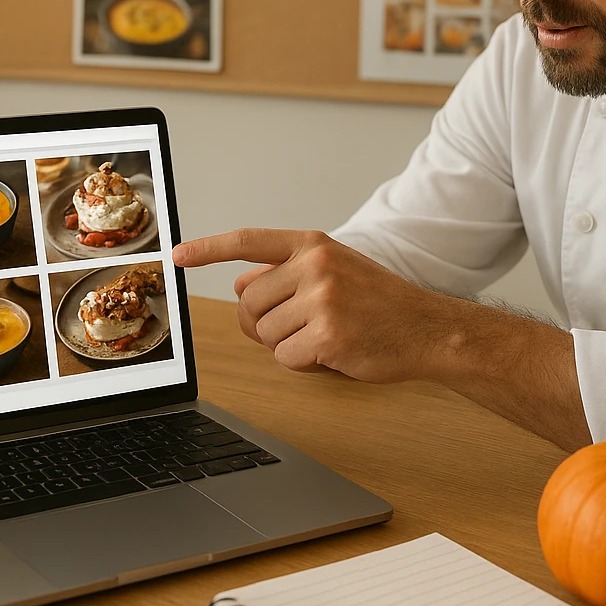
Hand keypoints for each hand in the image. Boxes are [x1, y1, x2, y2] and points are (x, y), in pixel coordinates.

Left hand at [173, 228, 447, 383]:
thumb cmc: (378, 303)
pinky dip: (303, 364)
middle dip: (266, 322)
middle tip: (302, 325)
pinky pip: (285, 358)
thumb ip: (286, 273)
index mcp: (312, 244)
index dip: (207, 248)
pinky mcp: (328, 335)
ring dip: (287, 344)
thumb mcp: (334, 271)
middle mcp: (315, 265)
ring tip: (325, 335)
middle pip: (249, 303)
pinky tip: (333, 352)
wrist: (428, 329)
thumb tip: (240, 284)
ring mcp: (322, 299)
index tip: (177, 255)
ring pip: (264, 333)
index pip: (247, 242)